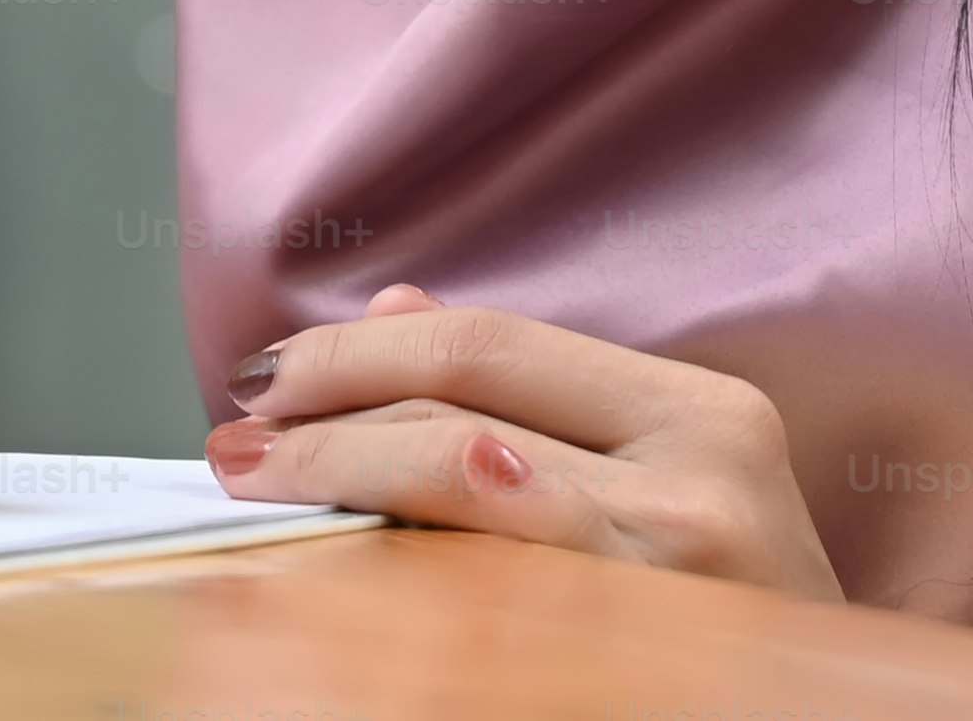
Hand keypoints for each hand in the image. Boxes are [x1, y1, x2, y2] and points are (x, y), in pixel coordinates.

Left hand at [204, 281, 839, 594]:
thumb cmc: (737, 613)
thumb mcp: (671, 479)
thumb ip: (534, 395)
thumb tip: (393, 308)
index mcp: (706, 415)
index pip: (487, 346)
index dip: (355, 354)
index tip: (268, 379)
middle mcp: (704, 486)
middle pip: (458, 423)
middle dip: (322, 428)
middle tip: (235, 447)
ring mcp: (677, 587)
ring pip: (456, 512)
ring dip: (335, 498)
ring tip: (258, 499)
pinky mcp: (645, 663)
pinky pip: (477, 622)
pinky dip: (386, 601)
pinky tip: (326, 599)